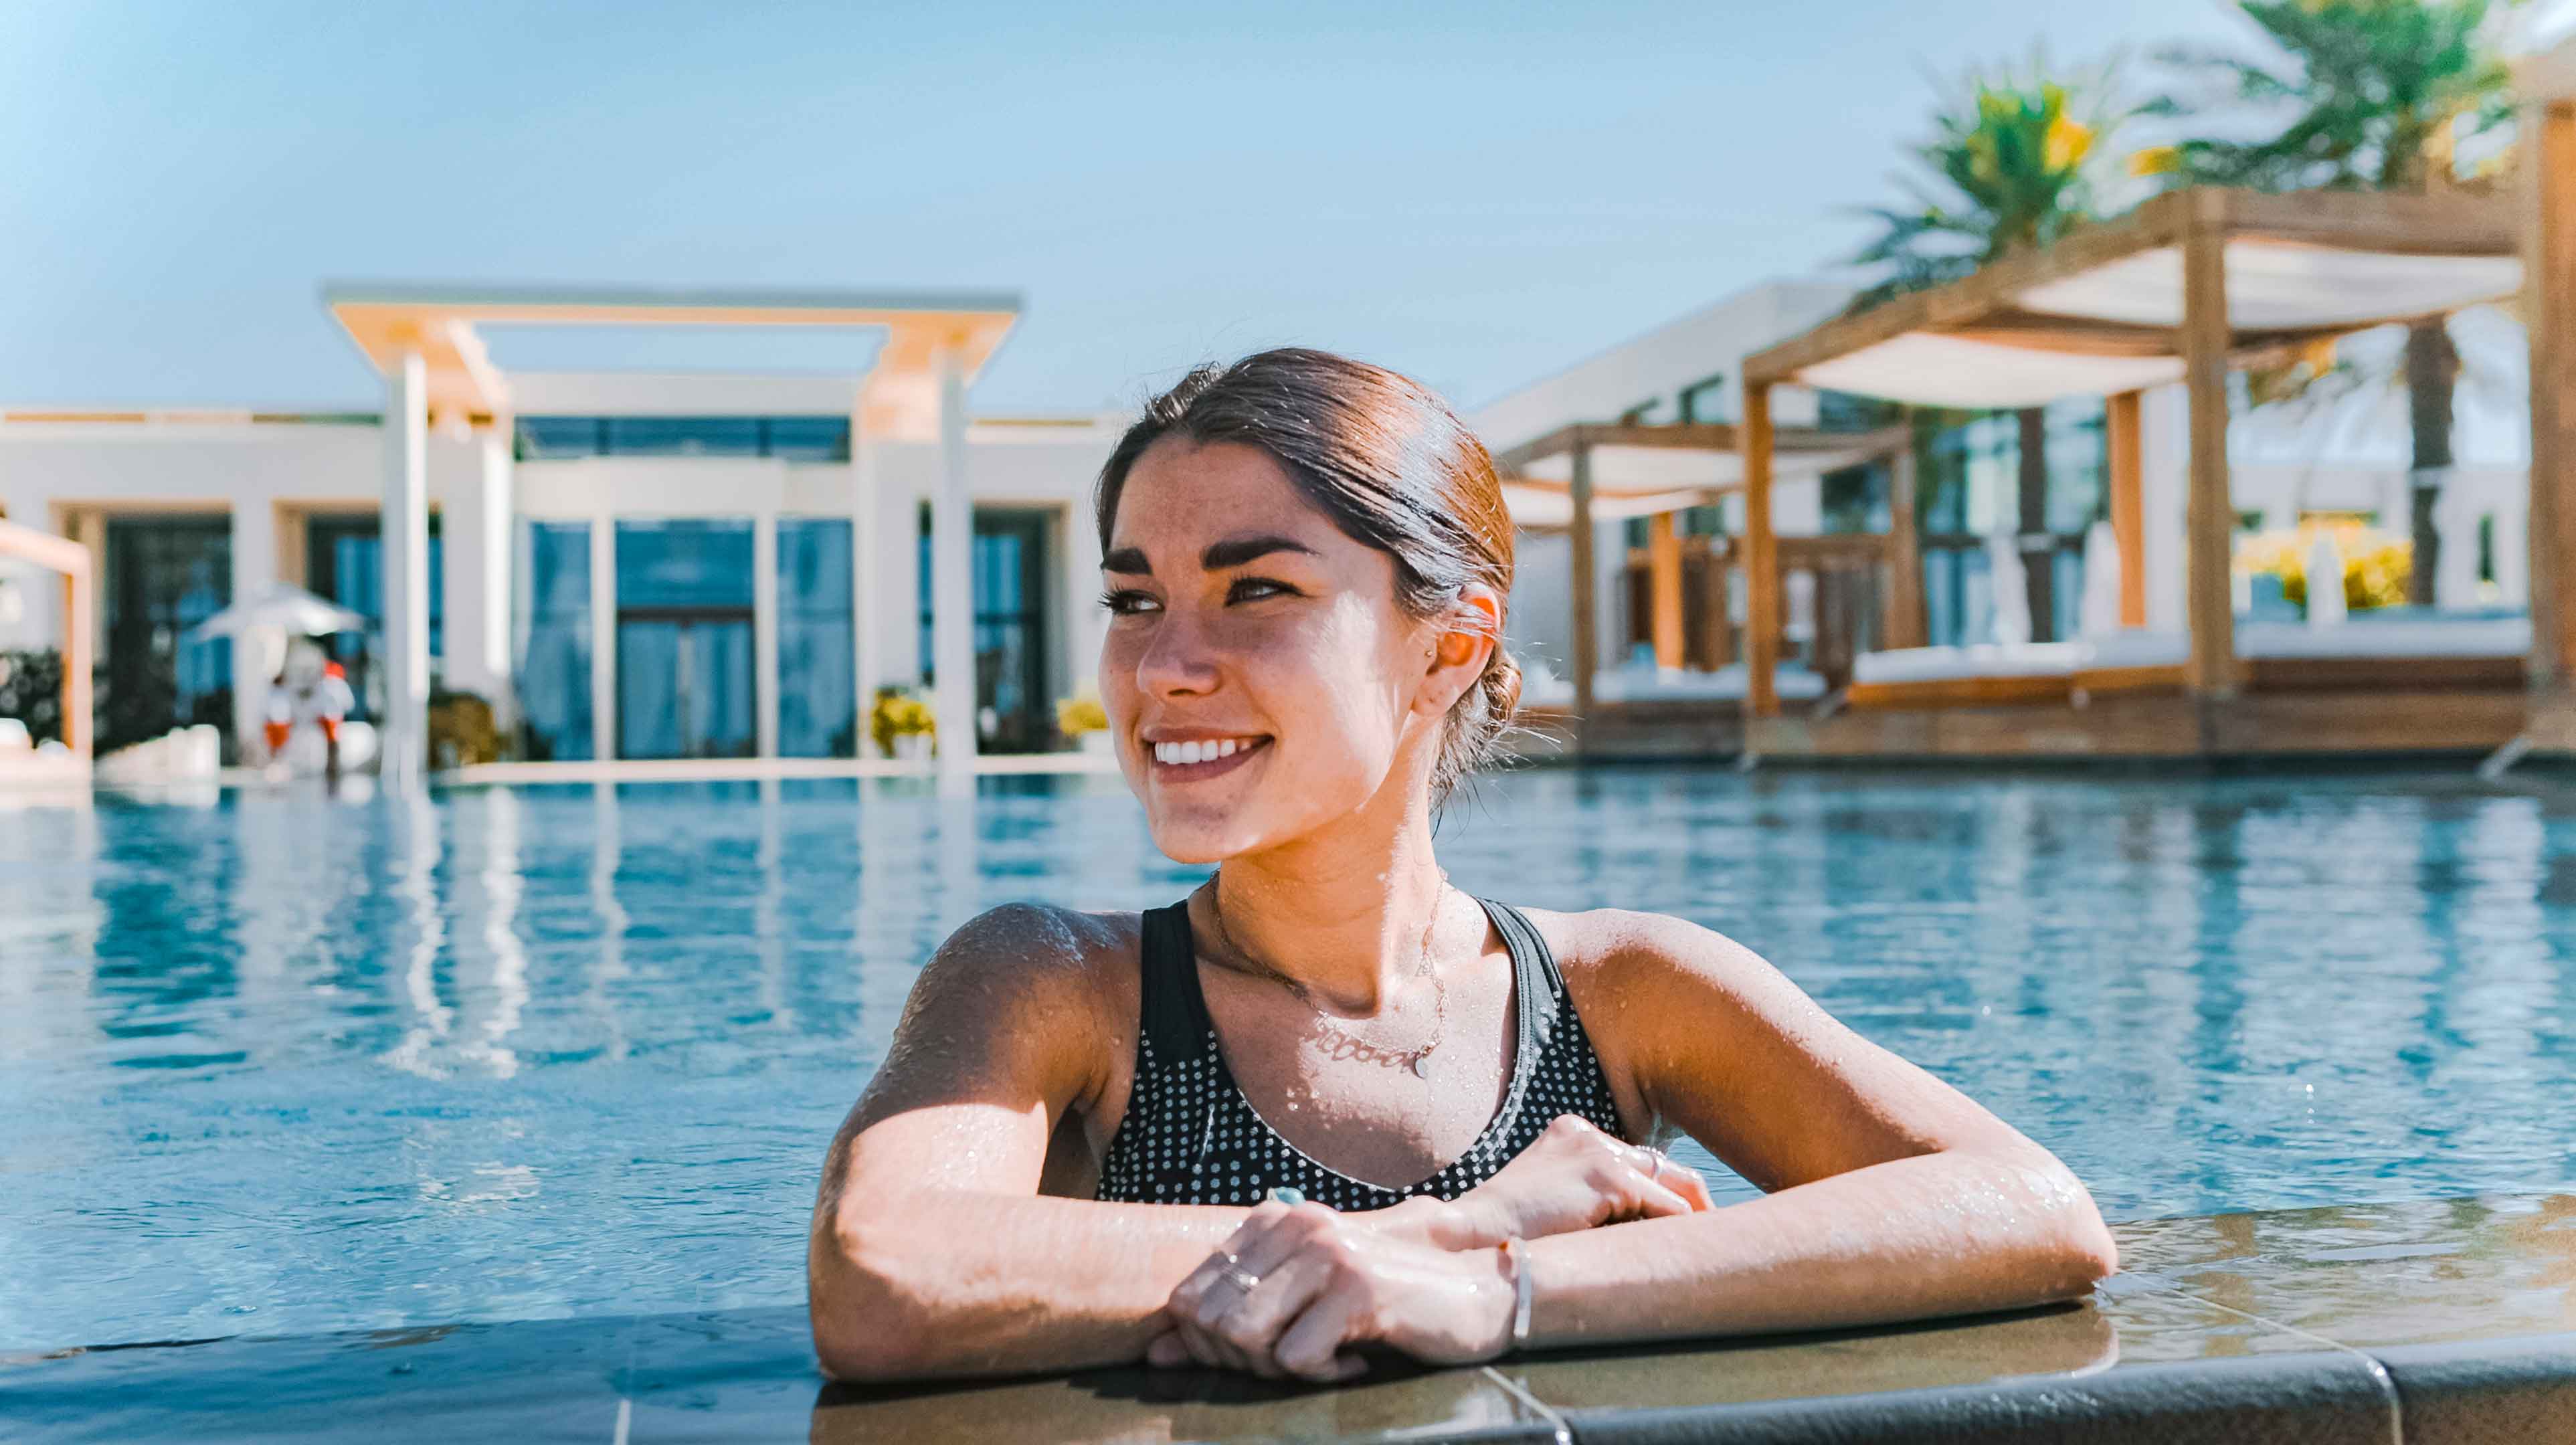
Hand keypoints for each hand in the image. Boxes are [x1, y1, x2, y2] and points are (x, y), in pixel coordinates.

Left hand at [1148, 1200, 1515, 1381]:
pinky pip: (1297, 1358)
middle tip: (1292, 1363)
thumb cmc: (1381, 1304)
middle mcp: (1295, 1224)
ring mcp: (1326, 1252)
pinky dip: (1321, 1377)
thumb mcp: (1298, 1306)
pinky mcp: (1357, 1288)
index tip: (1261, 1354)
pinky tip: (1354, 1363)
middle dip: (1240, 1362)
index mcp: (1272, 1220)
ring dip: (1277, 1370)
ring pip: (1244, 1337)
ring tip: (1321, 1361)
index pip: (1187, 1296)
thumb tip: (1154, 1356)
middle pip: (1208, 1321)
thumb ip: (1226, 1325)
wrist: (1474, 1296)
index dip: (1207, 1346)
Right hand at [1444, 1114, 1714, 1245]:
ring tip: (1708, 1255)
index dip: (1666, 1199)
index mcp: (1571, 1136)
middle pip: (1665, 1168)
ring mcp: (1598, 1151)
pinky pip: (1667, 1209)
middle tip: (1715, 1245)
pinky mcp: (1608, 1176)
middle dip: (1694, 1208)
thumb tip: (1649, 1231)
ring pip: (1673, 1188)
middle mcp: (1587, 1133)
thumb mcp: (1550, 1205)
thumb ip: (1590, 1203)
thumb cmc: (1503, 1238)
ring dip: (1691, 1225)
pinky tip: (1683, 1259)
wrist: (1467, 1240)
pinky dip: (1679, 1235)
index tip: (1688, 1229)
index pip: (1636, 1163)